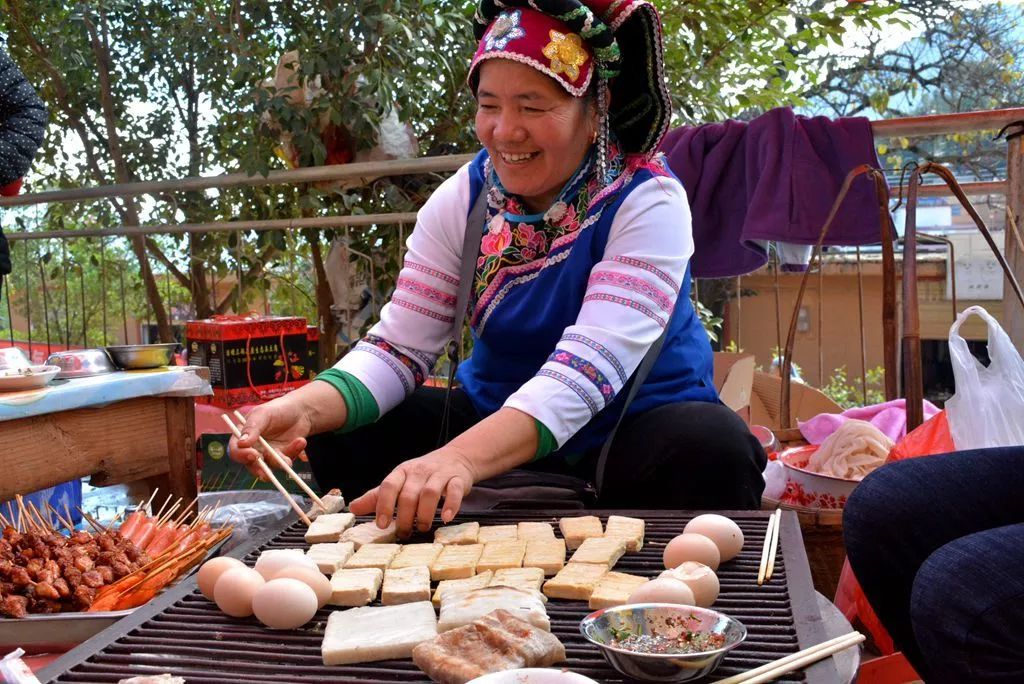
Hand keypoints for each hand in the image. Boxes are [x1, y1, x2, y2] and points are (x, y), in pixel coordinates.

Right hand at [228, 397, 312, 479]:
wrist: (300, 411)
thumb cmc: (278, 409)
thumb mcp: (263, 414)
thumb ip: (252, 428)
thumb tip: (241, 443)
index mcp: (243, 436)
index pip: (236, 450)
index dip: (242, 455)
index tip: (254, 455)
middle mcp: (253, 448)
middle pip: (251, 465)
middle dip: (260, 469)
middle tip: (268, 473)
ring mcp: (268, 454)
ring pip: (271, 466)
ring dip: (282, 459)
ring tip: (298, 442)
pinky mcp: (282, 457)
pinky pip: (286, 462)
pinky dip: (294, 452)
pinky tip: (301, 441)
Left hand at [349, 446, 477, 536]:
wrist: (455, 457)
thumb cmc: (423, 475)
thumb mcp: (399, 482)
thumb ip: (377, 496)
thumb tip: (353, 508)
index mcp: (402, 472)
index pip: (389, 486)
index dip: (383, 505)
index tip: (380, 524)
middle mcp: (419, 472)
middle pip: (408, 494)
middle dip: (404, 517)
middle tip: (403, 533)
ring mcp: (439, 475)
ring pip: (430, 493)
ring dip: (424, 514)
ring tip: (422, 528)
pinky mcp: (457, 479)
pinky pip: (454, 491)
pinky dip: (450, 505)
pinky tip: (445, 518)